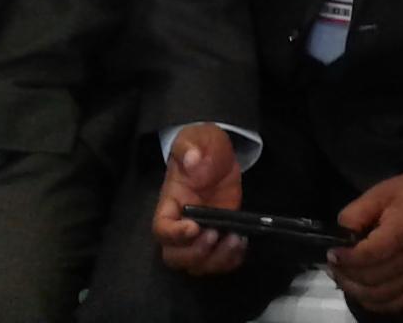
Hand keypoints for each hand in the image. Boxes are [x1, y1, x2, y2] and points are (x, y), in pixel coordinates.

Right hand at [152, 124, 247, 276]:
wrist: (218, 155)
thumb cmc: (202, 147)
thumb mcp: (196, 138)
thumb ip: (191, 148)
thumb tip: (193, 162)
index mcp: (170, 203)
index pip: (161, 229)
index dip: (174, 235)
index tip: (194, 227)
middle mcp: (181, 224)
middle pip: (174, 256)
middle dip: (195, 254)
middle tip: (215, 234)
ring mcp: (200, 235)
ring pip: (197, 265)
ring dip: (216, 260)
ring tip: (235, 239)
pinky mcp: (218, 238)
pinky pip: (219, 263)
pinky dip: (230, 261)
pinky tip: (241, 243)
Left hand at [326, 171, 402, 314]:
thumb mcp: (380, 192)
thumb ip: (356, 213)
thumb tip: (340, 235)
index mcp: (402, 231)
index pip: (369, 256)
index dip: (346, 259)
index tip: (333, 252)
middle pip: (373, 280)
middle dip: (347, 276)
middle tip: (334, 266)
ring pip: (383, 296)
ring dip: (358, 291)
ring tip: (345, 278)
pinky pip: (398, 303)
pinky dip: (377, 302)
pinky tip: (364, 290)